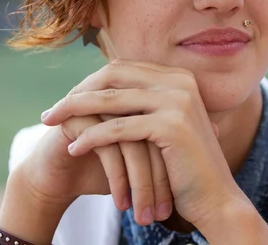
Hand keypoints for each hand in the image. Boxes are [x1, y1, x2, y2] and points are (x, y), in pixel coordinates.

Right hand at [17, 106, 174, 224]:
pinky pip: (107, 148)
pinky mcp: (78, 117)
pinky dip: (118, 180)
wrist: (59, 177)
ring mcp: (99, 103)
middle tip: (163, 213)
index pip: (169, 131)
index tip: (181, 202)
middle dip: (160, 180)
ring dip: (140, 185)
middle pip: (154, 136)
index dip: (174, 167)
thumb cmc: (105, 167)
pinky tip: (122, 204)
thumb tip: (217, 130)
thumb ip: (174, 141)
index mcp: (139, 99)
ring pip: (132, 144)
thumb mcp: (143, 158)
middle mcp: (121, 97)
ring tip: (145, 217)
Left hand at [41, 59, 239, 228]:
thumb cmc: (185, 166)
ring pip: (111, 99)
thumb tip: (102, 90)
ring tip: (51, 124)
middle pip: (113, 76)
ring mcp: (177, 100)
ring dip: (75, 111)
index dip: (90, 82)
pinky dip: (92, 137)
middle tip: (51, 112)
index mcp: (178, 77)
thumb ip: (144, 103)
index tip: (68, 100)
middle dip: (77, 92)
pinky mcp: (171, 124)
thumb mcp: (165, 126)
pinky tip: (74, 148)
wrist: (216, 198)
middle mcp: (179, 81)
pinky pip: (119, 128)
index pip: (122, 68)